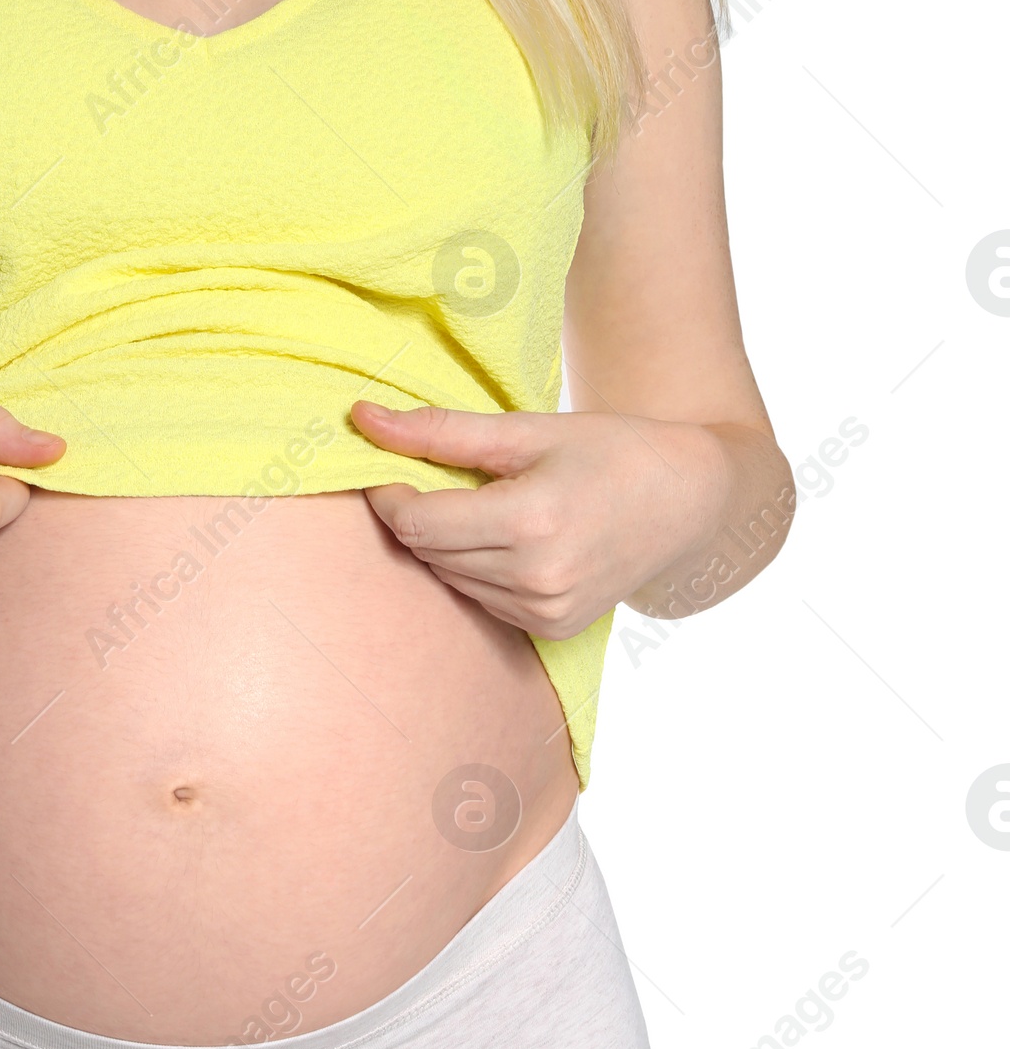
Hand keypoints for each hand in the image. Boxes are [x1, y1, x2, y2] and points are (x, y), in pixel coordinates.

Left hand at [351, 400, 729, 638]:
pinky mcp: (552, 629)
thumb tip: (361, 420)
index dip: (388, 494)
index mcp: (529, 522)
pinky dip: (474, 567)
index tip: (385, 464)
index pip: (418, 523)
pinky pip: (480, 599)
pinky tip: (503, 536)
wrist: (686, 499)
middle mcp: (537, 578)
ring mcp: (546, 612)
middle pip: (429, 551)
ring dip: (444, 542)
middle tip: (430, 474)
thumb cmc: (608, 450)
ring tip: (477, 502)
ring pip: (450, 578)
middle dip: (415, 513)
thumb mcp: (526, 429)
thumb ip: (440, 431)